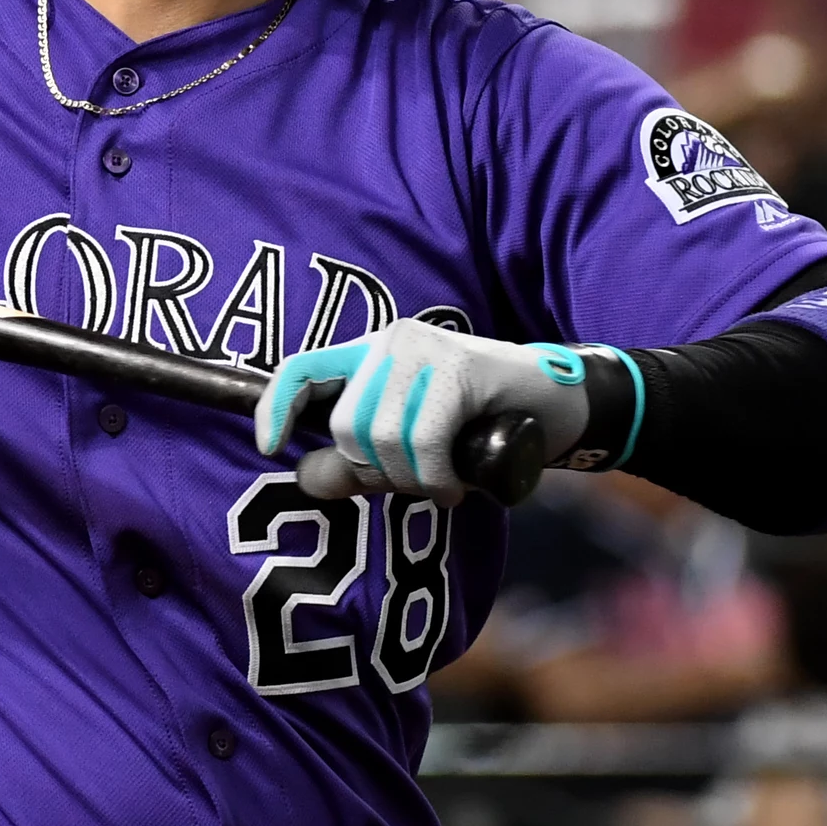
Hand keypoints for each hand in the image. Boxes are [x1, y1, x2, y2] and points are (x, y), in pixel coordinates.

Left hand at [256, 318, 592, 504]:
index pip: (302, 368)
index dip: (275, 406)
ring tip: (443, 481)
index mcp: (370, 354)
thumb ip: (357, 462)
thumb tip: (305, 476)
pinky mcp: (458, 369)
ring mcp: (425, 350)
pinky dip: (437, 477)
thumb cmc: (481, 428)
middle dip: (377, 473)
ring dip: (413, 480)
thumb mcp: (410, 448)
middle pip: (345, 426)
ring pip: (381, 438)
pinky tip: (457, 482)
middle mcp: (391, 342)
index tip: (268, 445)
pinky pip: (424, 441)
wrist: (558, 406)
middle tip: (419, 482)